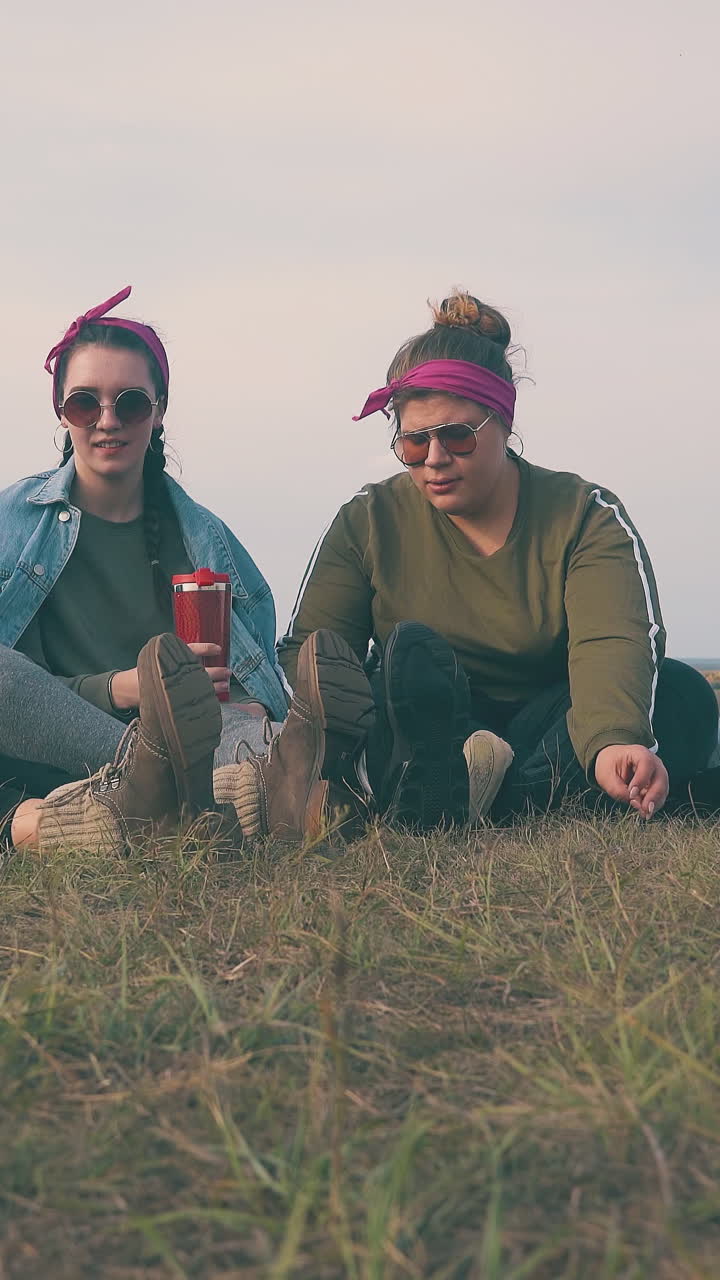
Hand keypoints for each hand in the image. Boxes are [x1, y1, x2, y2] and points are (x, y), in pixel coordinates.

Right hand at [110, 642, 230, 709]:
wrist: (130, 689)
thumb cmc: (149, 671)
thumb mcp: (159, 658)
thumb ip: (178, 656)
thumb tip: (205, 653)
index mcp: (168, 658)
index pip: (189, 650)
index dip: (205, 649)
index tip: (218, 649)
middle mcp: (171, 671)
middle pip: (197, 671)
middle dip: (215, 672)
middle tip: (228, 672)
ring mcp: (172, 686)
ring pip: (198, 686)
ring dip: (214, 686)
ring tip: (226, 685)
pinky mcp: (172, 700)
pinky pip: (192, 700)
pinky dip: (204, 700)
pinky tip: (214, 699)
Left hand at [594, 744, 668, 817]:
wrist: (613, 762)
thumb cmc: (609, 765)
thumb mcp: (607, 776)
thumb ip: (618, 789)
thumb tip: (635, 803)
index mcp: (640, 753)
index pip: (646, 764)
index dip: (641, 780)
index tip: (631, 794)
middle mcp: (654, 762)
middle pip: (661, 778)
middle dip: (653, 796)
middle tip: (644, 809)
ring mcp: (658, 774)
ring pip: (663, 790)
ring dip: (655, 803)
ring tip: (643, 814)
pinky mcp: (657, 785)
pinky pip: (660, 796)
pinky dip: (653, 805)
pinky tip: (644, 813)